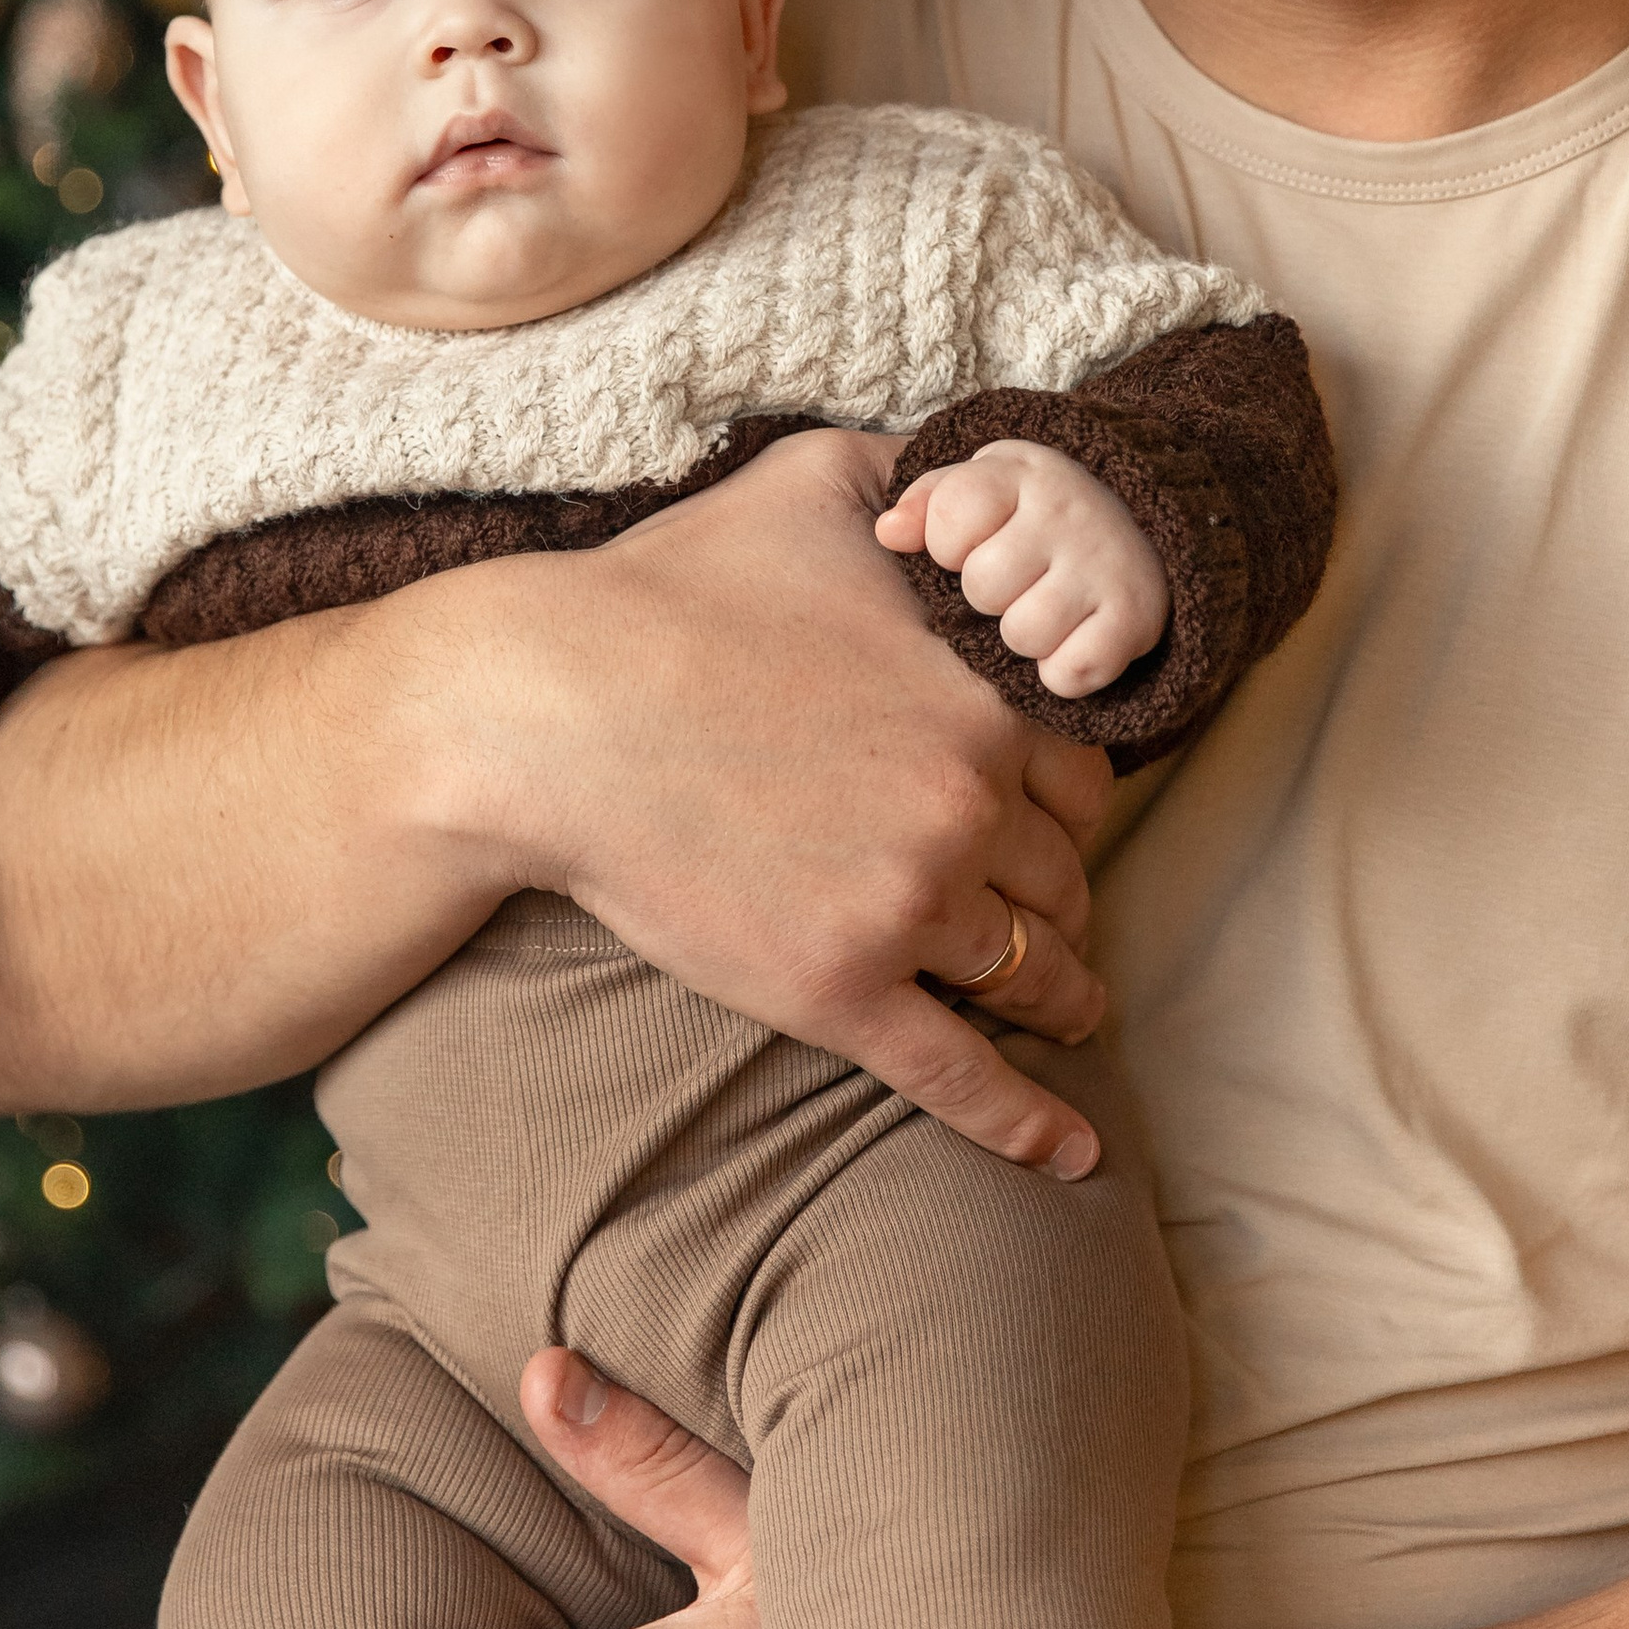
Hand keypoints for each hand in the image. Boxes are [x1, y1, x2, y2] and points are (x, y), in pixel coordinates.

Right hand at [477, 427, 1112, 1168]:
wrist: (543, 710)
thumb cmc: (666, 590)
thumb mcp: (811, 481)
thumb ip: (918, 469)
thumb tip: (972, 468)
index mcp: (981, 692)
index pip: (1084, 770)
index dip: (1065, 795)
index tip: (1046, 815)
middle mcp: (966, 802)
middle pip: (1066, 874)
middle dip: (1061, 893)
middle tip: (1048, 912)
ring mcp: (908, 906)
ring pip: (1031, 969)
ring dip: (1061, 993)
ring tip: (1067, 1009)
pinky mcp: (838, 994)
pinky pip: (965, 1077)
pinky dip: (1031, 1127)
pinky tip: (1072, 1161)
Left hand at [877, 440, 1167, 698]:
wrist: (1139, 531)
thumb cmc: (1032, 517)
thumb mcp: (980, 489)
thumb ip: (926, 504)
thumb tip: (888, 532)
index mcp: (1022, 473)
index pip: (951, 516)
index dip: (947, 545)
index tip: (971, 544)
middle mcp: (1070, 510)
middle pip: (984, 584)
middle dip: (987, 595)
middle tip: (1014, 582)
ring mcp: (1107, 563)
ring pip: (1024, 634)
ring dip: (1023, 636)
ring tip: (1040, 609)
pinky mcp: (1137, 617)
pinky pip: (1070, 672)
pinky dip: (1062, 672)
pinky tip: (1070, 641)